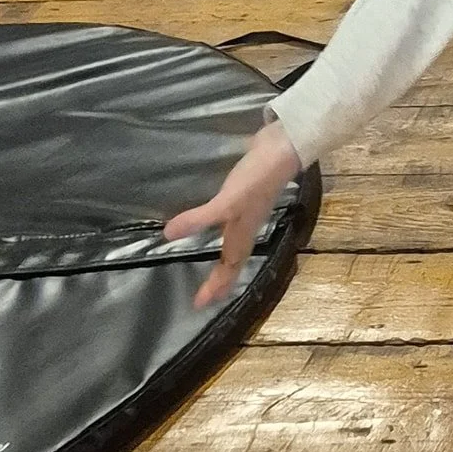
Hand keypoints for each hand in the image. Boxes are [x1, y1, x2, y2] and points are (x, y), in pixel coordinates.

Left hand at [165, 119, 304, 308]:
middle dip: (221, 277)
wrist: (286, 146)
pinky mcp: (245, 191)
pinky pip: (228, 218)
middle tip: (206, 292)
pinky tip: (212, 216)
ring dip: (223, 255)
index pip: (228, 267)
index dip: (215, 287)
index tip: (199, 305)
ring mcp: (246, 208)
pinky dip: (218, 225)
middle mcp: (245, 225)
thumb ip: (200, 218)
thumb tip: (167, 236)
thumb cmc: (259, 179)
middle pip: (232, 258)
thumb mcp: (228, 202)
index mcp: (243, 232)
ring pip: (233, 240)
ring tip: (210, 261)